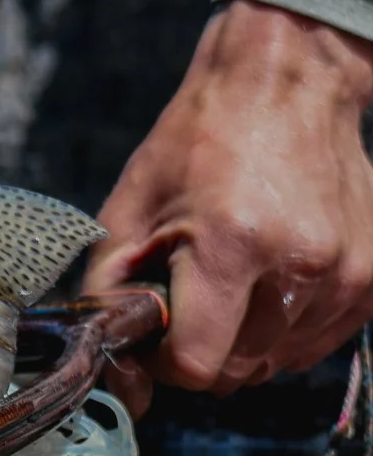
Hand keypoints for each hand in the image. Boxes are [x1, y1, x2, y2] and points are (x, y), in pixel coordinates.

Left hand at [84, 0, 372, 414]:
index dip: (163, 363)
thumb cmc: (197, 142)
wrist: (284, 86)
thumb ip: (108, 288)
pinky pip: (317, 343)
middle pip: (239, 369)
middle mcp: (300, 265)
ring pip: (279, 362)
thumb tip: (109, 358)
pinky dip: (284, 330)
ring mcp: (346, 275)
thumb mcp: (129, 208)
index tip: (153, 335)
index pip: (197, 363)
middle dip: (202, 352)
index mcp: (232, 244)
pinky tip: (264, 283)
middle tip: (185, 304)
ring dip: (245, 342)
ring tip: (228, 283)